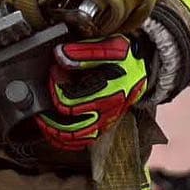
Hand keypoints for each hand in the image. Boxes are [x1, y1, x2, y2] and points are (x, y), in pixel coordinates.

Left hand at [36, 34, 147, 149]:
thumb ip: (83, 51)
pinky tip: (56, 135)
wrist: (147, 67)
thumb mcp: (110, 47)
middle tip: (42, 102)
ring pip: (76, 138)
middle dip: (50, 116)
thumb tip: (59, 54)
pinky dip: (67, 142)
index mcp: (108, 92)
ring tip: (43, 122)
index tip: (53, 73)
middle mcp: (108, 112)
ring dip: (55, 133)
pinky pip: (84, 142)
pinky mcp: (106, 125)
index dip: (55, 87)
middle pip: (70, 125)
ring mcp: (107, 121)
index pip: (70, 100)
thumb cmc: (128, 56)